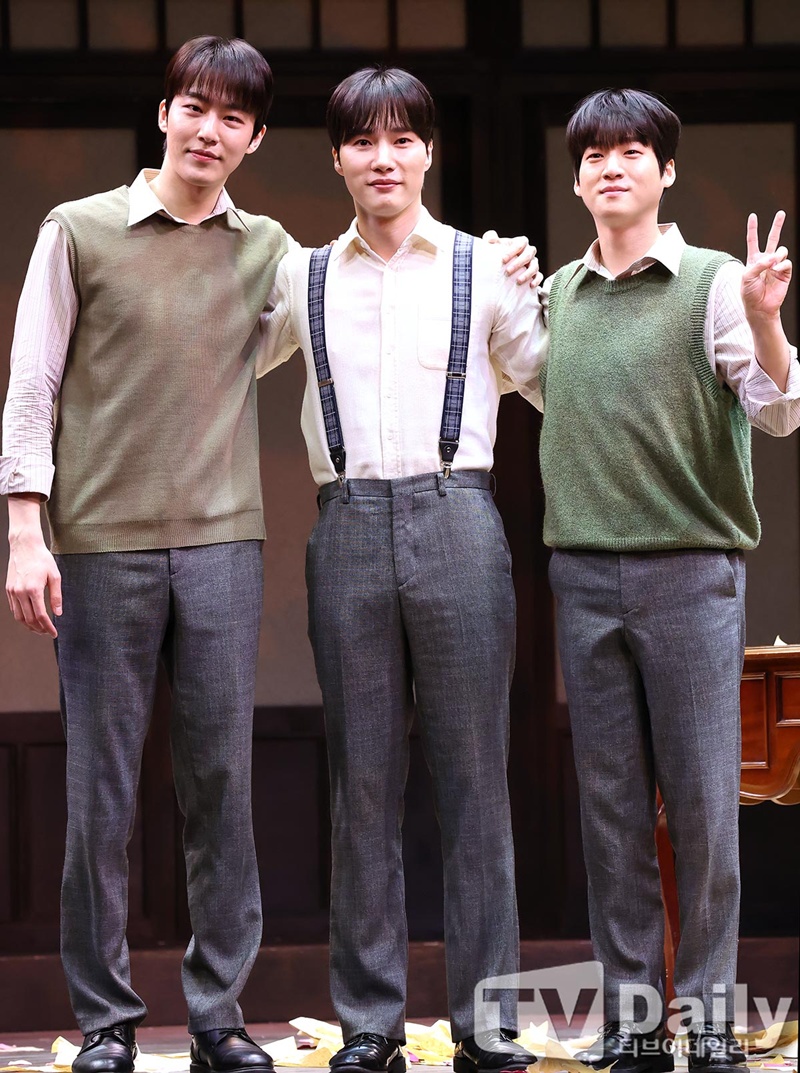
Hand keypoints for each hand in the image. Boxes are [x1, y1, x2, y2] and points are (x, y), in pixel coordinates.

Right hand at [6, 496, 61, 636]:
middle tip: (48, 632)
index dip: (48, 627)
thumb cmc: (42, 559)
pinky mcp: (8, 589)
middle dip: (39, 629)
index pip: (41, 616)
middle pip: (29, 619)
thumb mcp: (55, 576)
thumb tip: (58, 613)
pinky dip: (21, 617)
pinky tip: (29, 618)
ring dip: (29, 626)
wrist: (25, 546)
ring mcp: (12, 591)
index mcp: (33, 589)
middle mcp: (20, 592)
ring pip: (19, 616)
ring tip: (39, 629)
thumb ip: (56, 596)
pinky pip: (14, 609)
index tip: (54, 633)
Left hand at [483, 229, 541, 287]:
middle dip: (518, 264)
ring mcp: (533, 262)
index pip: (520, 244)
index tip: (503, 260)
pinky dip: (536, 280)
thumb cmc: (500, 252)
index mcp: (521, 242)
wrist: (505, 264)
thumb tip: (491, 240)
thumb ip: (491, 239)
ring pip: (534, 266)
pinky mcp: (536, 273)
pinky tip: (530, 285)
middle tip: (508, 272)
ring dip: (527, 274)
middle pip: (527, 255)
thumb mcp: (495, 245)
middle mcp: (529, 251)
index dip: (512, 251)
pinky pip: (539, 276)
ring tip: (518, 281)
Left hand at [742, 211, 791, 322]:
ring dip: (777, 255)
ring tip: (772, 265)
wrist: (759, 307)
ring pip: (782, 250)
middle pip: (772, 239)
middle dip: (777, 225)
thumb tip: (773, 257)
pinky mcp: (785, 272)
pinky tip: (776, 270)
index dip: (753, 229)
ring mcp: (776, 265)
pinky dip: (781, 264)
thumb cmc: (749, 293)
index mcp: (753, 260)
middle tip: (781, 213)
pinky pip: (786, 262)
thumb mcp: (747, 277)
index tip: (753, 216)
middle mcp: (766, 260)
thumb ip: (758, 264)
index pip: (753, 241)